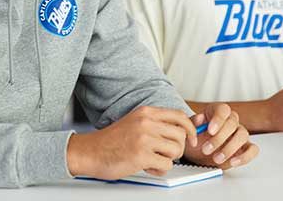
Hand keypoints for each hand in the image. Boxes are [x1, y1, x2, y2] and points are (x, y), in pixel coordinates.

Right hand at [66, 106, 196, 179]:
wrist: (90, 151)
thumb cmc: (112, 141)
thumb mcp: (135, 122)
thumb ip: (155, 123)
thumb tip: (181, 131)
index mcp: (146, 112)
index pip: (179, 116)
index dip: (190, 129)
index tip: (192, 139)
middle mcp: (146, 122)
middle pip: (181, 135)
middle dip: (178, 148)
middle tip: (166, 154)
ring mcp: (144, 138)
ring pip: (176, 150)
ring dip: (169, 159)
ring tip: (154, 160)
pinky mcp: (141, 155)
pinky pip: (166, 164)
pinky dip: (160, 169)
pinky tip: (148, 166)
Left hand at [182, 103, 258, 169]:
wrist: (198, 152)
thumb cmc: (196, 137)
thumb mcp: (190, 129)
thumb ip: (194, 123)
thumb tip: (199, 119)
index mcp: (217, 111)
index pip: (223, 110)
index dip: (218, 119)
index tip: (210, 130)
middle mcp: (231, 120)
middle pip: (232, 123)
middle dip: (219, 138)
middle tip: (206, 149)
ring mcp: (240, 133)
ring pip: (243, 135)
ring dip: (230, 148)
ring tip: (216, 159)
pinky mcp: (246, 147)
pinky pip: (253, 149)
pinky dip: (245, 156)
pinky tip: (233, 162)